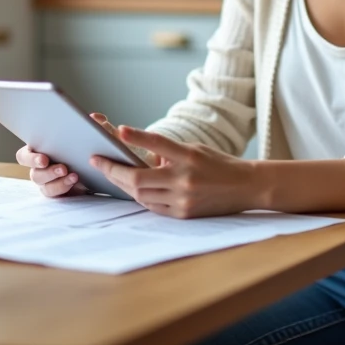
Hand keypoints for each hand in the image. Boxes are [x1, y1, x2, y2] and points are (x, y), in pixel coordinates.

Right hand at [15, 112, 117, 197]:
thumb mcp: (92, 135)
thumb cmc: (85, 147)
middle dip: (47, 171)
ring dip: (57, 179)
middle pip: (33, 173)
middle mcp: (39, 167)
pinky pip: (53, 192)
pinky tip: (74, 180)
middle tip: (63, 168)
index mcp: (40, 150)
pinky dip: (63, 186)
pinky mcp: (55, 191)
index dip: (30, 158)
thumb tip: (95, 117)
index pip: (23, 156)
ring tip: (74, 175)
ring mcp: (46, 181)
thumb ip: (95, 125)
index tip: (45, 159)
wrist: (96, 167)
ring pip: (43, 184)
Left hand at [90, 126, 258, 218]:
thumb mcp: (194, 150)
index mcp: (188, 156)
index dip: (136, 137)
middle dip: (114, 170)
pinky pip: (152, 207)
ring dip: (123, 185)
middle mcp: (184, 179)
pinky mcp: (183, 214)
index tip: (118, 130)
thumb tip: (139, 157)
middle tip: (99, 161)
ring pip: (141, 195)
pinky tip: (132, 189)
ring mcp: (183, 199)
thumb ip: (168, 153)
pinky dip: (141, 197)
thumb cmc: (218, 164)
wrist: (246, 186)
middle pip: (139, 178)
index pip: (158, 143)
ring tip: (112, 174)